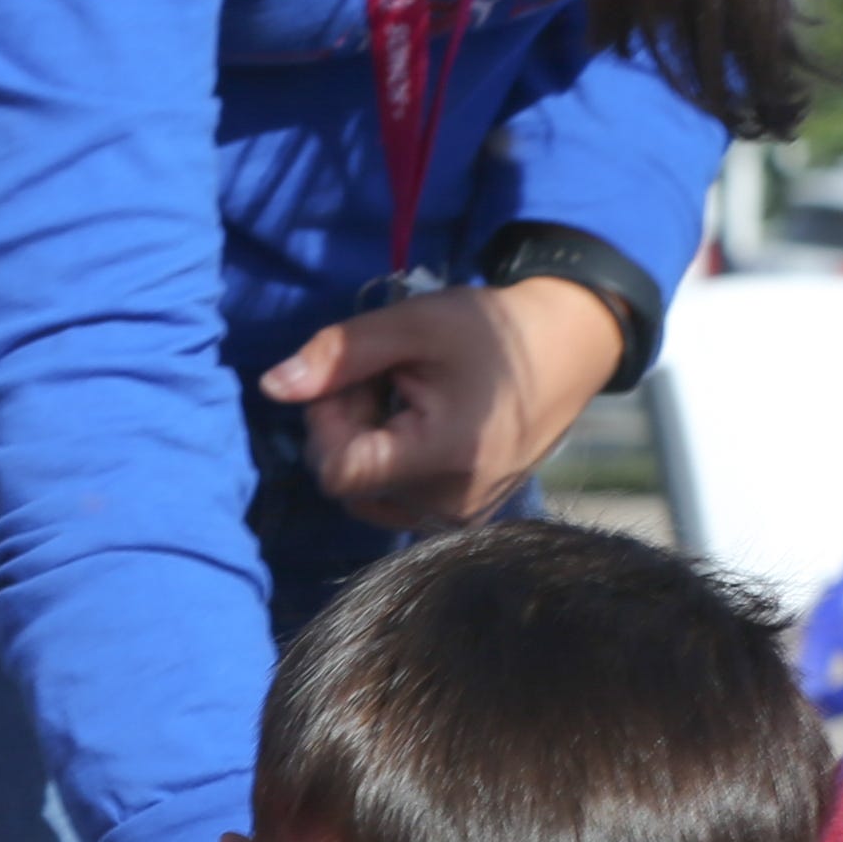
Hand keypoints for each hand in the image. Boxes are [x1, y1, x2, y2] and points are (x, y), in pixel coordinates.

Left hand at [257, 278, 626, 532]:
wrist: (570, 345)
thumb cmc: (493, 329)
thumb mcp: (413, 324)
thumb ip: (340, 355)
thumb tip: (272, 387)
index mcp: (444, 457)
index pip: (338, 470)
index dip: (327, 423)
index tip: (352, 379)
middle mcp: (452, 503)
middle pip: (350, 480)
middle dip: (348, 425)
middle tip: (386, 376)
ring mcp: (460, 517)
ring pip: (367, 493)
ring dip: (368, 443)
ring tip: (407, 397)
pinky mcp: (464, 518)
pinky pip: (395, 499)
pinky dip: (392, 461)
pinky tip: (421, 422)